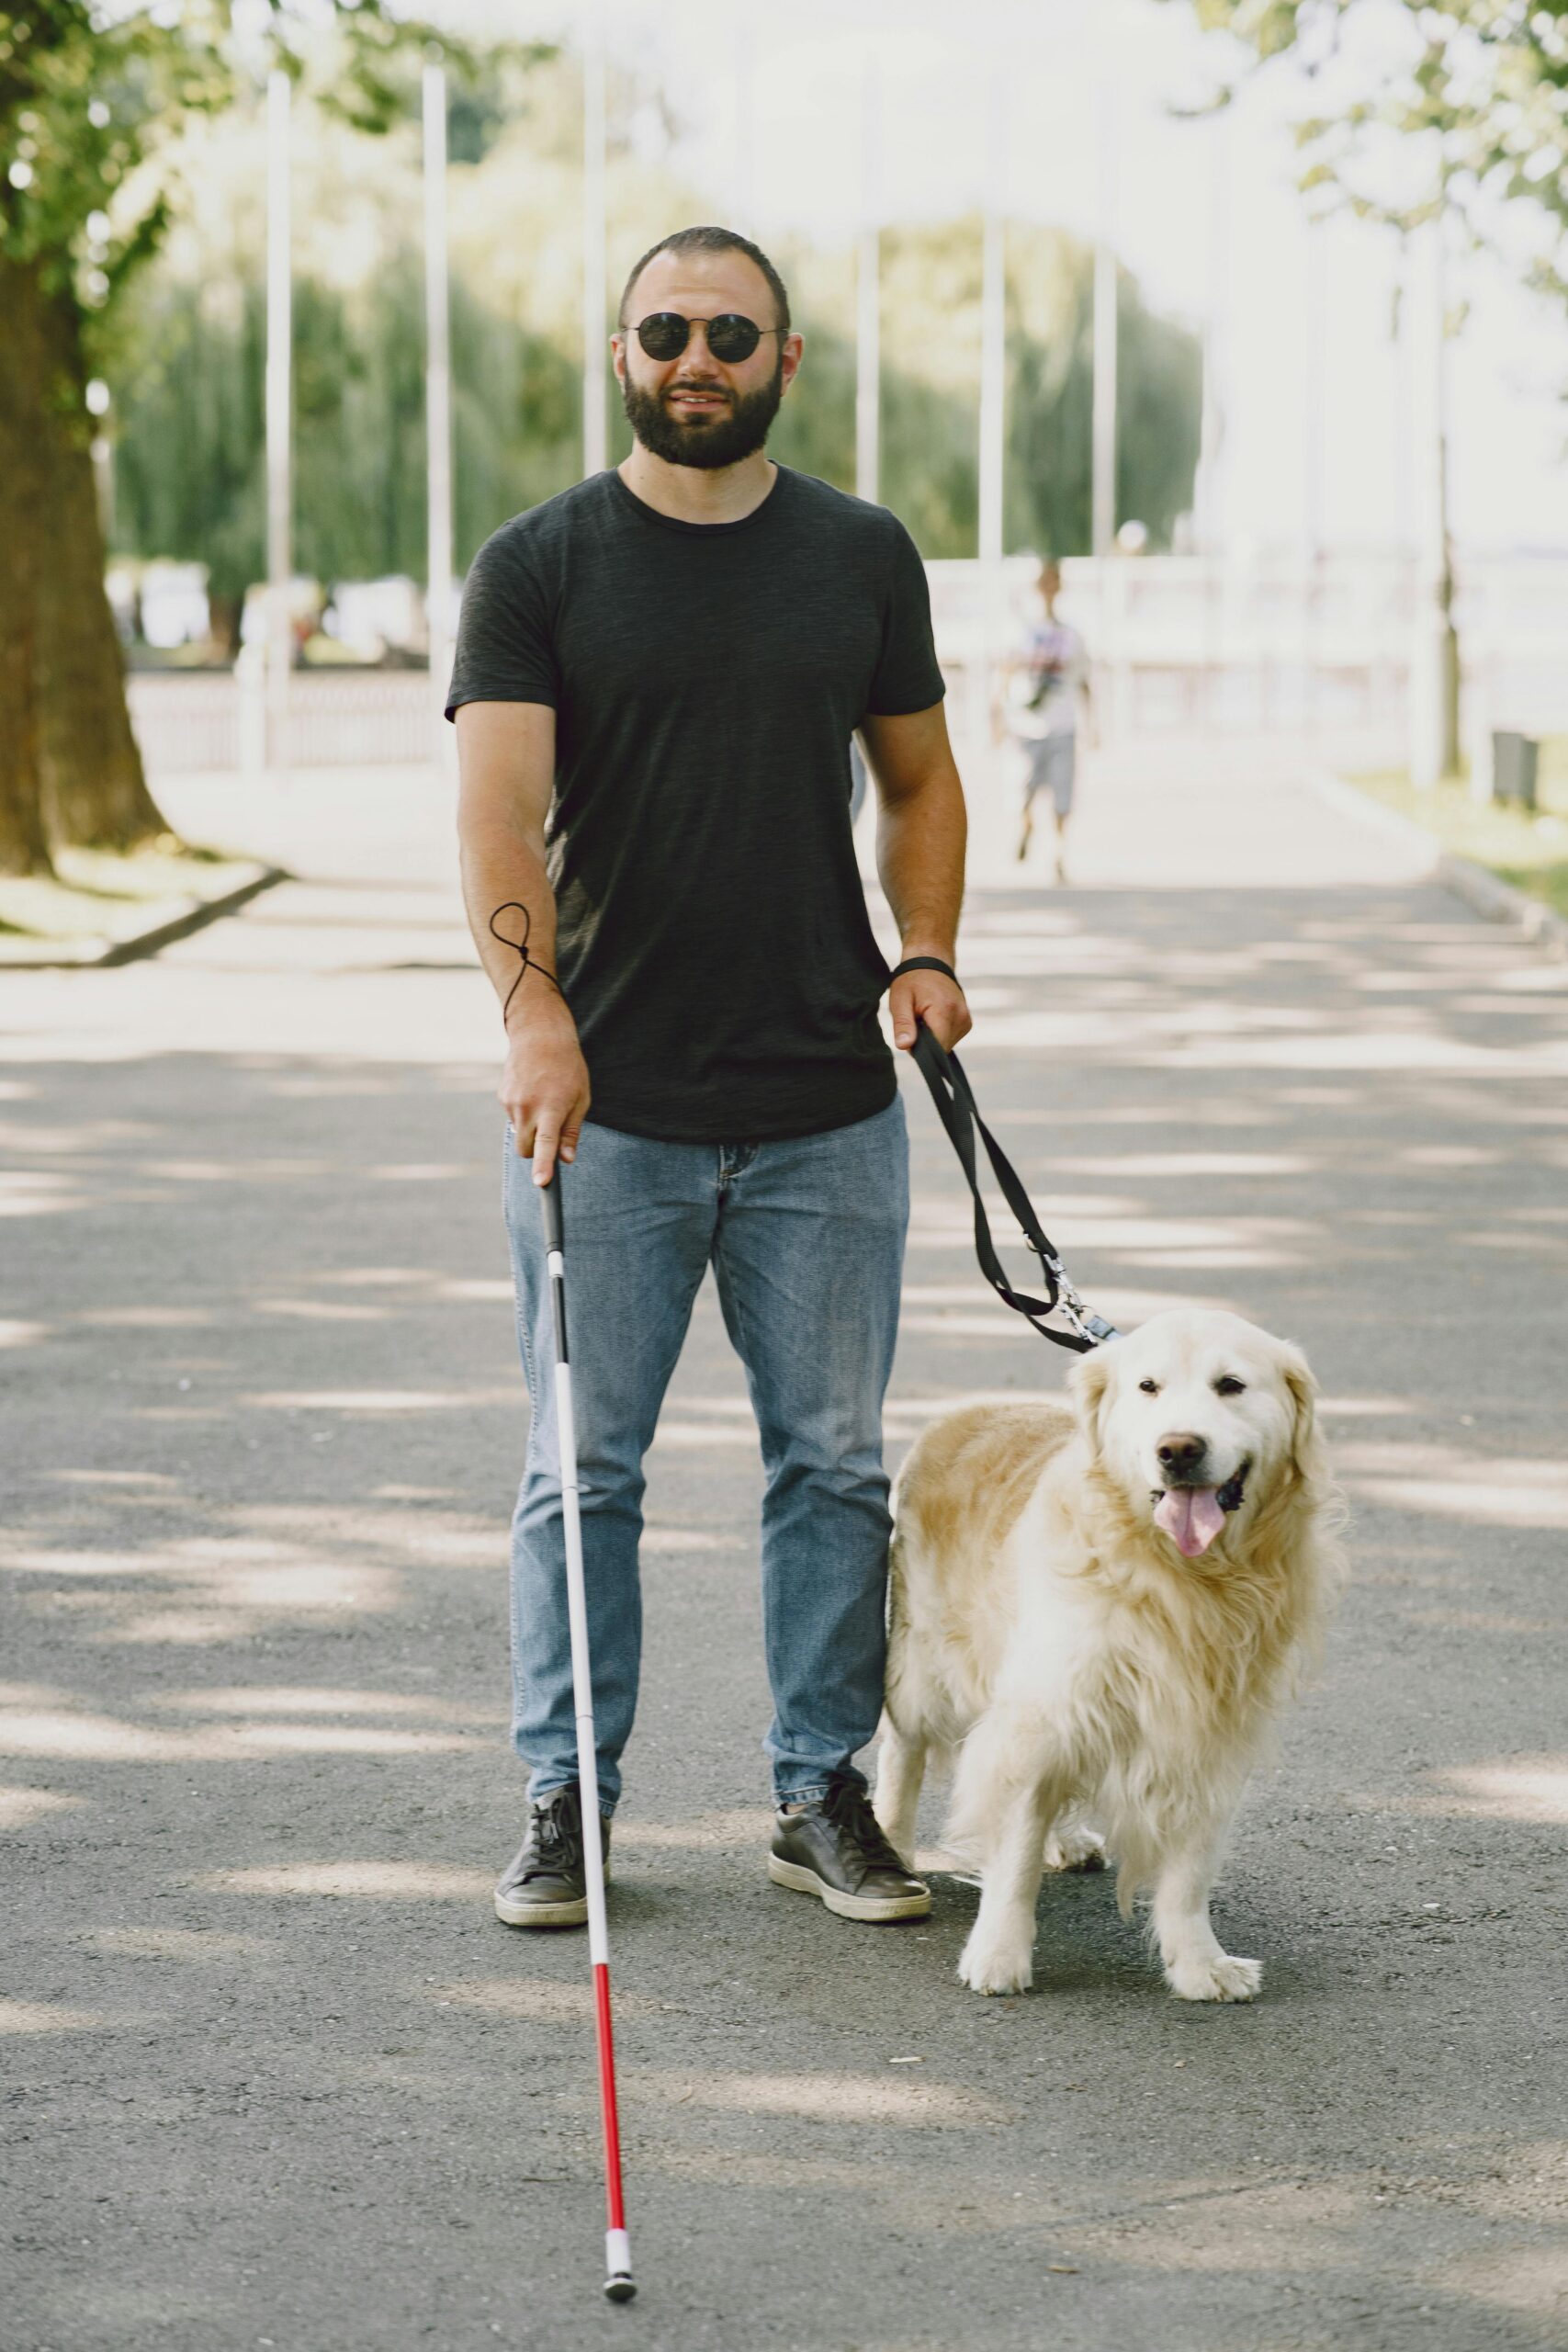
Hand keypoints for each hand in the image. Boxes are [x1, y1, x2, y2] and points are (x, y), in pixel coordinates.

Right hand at [498, 999, 591, 1184]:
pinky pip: (513, 1116)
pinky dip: (523, 1112)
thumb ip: (571, 1131)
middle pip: (524, 1150)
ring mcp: (511, 1102)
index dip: (544, 1165)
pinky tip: (532, 1090)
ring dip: (530, 1126)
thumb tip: (566, 1160)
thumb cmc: (568, 1068)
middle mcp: (528, 1107)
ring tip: (544, 1097)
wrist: (540, 1034)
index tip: (541, 1182)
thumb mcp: (581, 1099)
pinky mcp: (502, 1096)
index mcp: (552, 1108)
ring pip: (519, 1132)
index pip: (546, 1143)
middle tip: (550, 1133)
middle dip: (535, 1152)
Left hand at [889, 967, 970, 1054]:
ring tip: (924, 1016)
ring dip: (932, 1037)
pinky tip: (933, 1017)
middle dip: (925, 1041)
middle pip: (941, 1048)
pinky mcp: (967, 1022)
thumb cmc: (912, 980)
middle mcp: (961, 1017)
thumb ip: (903, 1024)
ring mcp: (966, 1020)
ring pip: (946, 1045)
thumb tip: (904, 1046)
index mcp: (945, 1012)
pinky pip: (950, 1038)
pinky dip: (939, 1033)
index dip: (919, 1047)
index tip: (910, 1031)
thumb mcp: (900, 1000)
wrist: (930, 962)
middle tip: (915, 1019)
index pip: (936, 1049)